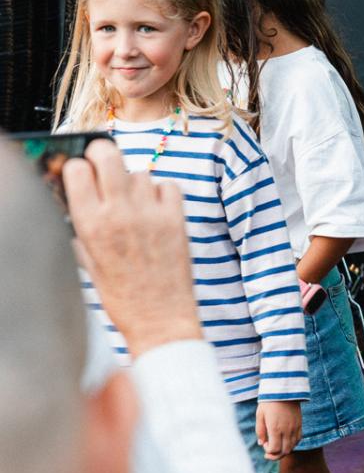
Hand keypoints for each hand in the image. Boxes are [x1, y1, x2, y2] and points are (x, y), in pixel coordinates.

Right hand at [63, 140, 202, 357]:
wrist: (160, 320)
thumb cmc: (121, 296)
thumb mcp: (88, 262)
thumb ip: (82, 228)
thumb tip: (79, 196)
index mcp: (91, 226)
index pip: (77, 169)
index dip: (78, 166)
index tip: (82, 172)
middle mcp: (119, 213)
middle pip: (108, 153)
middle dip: (102, 153)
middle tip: (105, 163)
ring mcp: (150, 213)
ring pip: (140, 171)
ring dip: (135, 183)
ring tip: (136, 205)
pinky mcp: (177, 218)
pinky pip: (168, 185)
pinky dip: (162, 192)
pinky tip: (158, 210)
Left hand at [256, 399, 301, 459]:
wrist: (284, 389)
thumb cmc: (269, 402)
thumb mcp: (260, 415)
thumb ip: (260, 431)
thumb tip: (261, 443)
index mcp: (275, 428)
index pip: (274, 449)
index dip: (268, 451)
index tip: (264, 444)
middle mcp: (287, 430)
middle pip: (284, 452)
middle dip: (275, 455)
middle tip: (269, 452)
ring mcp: (295, 427)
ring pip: (292, 447)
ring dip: (283, 450)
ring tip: (277, 446)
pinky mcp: (299, 424)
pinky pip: (298, 439)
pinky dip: (292, 444)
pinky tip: (285, 440)